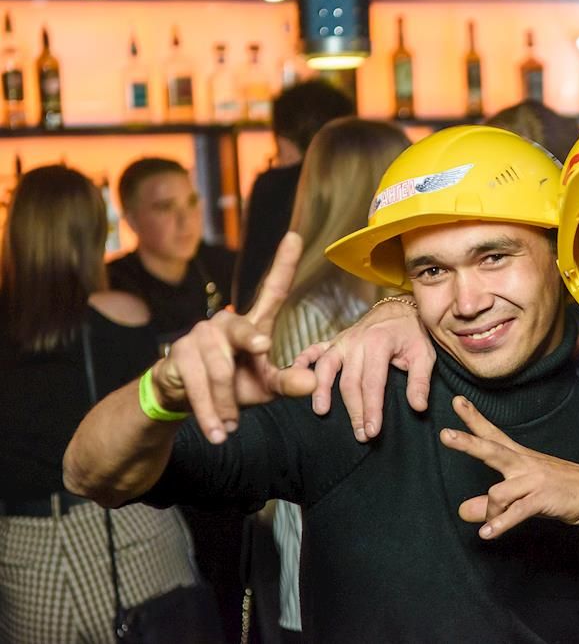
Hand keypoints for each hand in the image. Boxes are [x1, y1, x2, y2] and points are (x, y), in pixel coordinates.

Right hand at [152, 233, 317, 443]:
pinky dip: (210, 412)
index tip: (296, 235)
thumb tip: (313, 384)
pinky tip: (218, 430)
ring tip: (230, 427)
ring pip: (221, 370)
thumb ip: (288, 383)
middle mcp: (225, 323)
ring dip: (227, 404)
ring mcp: (199, 335)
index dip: (283, 264)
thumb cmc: (231, 387)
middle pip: (246, 333)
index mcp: (253, 326)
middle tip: (258, 365)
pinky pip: (199, 384)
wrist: (183, 401)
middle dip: (251, 347)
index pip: (272, 291)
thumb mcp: (264, 387)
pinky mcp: (177, 354)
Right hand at [292, 296, 434, 441]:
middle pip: (349, 382)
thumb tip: (418, 406)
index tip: (372, 431)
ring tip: (321, 411)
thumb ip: (420, 381)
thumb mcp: (424, 354)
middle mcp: (356, 342)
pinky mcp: (335, 340)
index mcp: (379, 344)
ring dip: (321, 390)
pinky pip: (314, 350)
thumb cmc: (412, 333)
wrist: (400, 308)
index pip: (373, 384)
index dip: (371, 409)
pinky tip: (295, 375)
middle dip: (354, 411)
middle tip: (360, 435)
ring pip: (326, 368)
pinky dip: (302, 361)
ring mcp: (342, 340)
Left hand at [441, 396, 578, 538]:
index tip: (457, 401)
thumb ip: (491, 503)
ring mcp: (534, 479)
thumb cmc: (560, 490)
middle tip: (445, 435)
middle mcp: (524, 463)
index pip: (492, 434)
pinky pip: (516, 511)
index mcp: (520, 457)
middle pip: (491, 449)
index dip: (473, 419)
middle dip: (468, 443)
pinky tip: (488, 534)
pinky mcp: (543, 498)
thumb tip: (461, 511)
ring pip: (498, 492)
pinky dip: (500, 524)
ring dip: (491, 514)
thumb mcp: (523, 494)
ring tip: (490, 527)